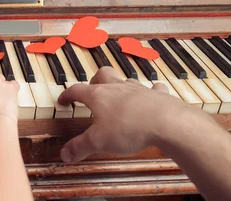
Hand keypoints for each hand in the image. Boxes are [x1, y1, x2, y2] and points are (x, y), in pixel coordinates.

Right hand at [57, 66, 201, 162]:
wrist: (167, 122)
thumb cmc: (129, 128)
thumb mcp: (98, 141)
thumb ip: (80, 147)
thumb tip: (64, 154)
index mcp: (98, 95)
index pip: (77, 90)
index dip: (67, 95)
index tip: (63, 100)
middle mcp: (117, 88)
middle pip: (103, 75)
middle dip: (95, 80)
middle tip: (93, 90)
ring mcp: (138, 89)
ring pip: (126, 80)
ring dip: (121, 86)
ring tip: (120, 97)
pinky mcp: (158, 95)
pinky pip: (154, 88)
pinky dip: (152, 92)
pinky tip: (152, 97)